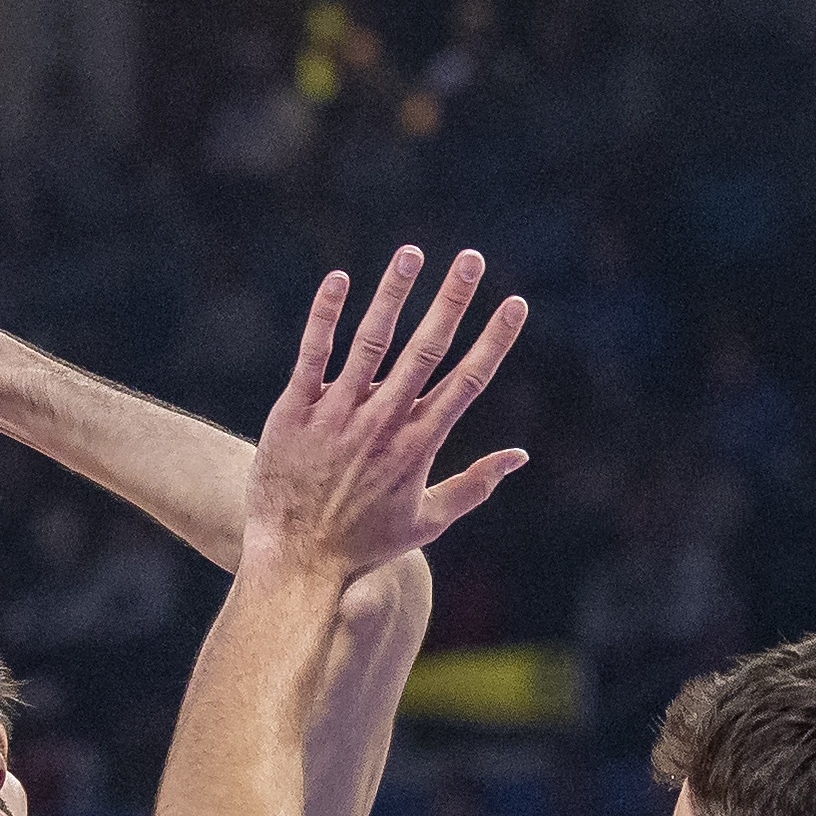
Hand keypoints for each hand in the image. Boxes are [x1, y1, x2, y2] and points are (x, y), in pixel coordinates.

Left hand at [245, 246, 529, 580]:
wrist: (297, 562)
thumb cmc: (365, 545)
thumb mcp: (429, 522)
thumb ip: (475, 484)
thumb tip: (519, 456)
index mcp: (418, 446)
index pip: (466, 382)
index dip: (493, 341)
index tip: (515, 304)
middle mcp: (382, 424)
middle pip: (426, 350)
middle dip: (452, 301)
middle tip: (472, 258)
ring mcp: (337, 414)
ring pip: (371, 341)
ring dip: (394, 294)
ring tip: (413, 253)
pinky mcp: (296, 411)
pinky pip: (313, 353)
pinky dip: (325, 315)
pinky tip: (340, 278)